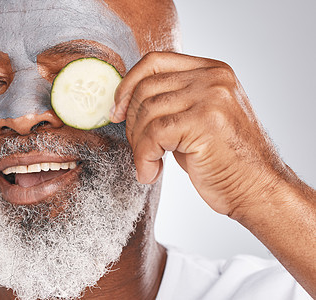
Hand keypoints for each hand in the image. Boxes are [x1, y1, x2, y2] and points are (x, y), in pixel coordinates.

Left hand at [111, 52, 285, 216]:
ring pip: (147, 112)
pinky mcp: (204, 122)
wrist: (258, 189)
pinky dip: (144, 157)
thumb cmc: (225, 159)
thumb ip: (172, 100)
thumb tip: (126, 99)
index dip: (128, 84)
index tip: (116, 110)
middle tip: (139, 148)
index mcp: (211, 71)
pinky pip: (153, 134)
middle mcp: (212, 78)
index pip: (154, 61)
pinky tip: (151, 173)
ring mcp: (211, 98)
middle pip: (146, 88)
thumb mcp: (198, 118)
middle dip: (131, 122)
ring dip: (138, 144)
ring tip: (148, 164)